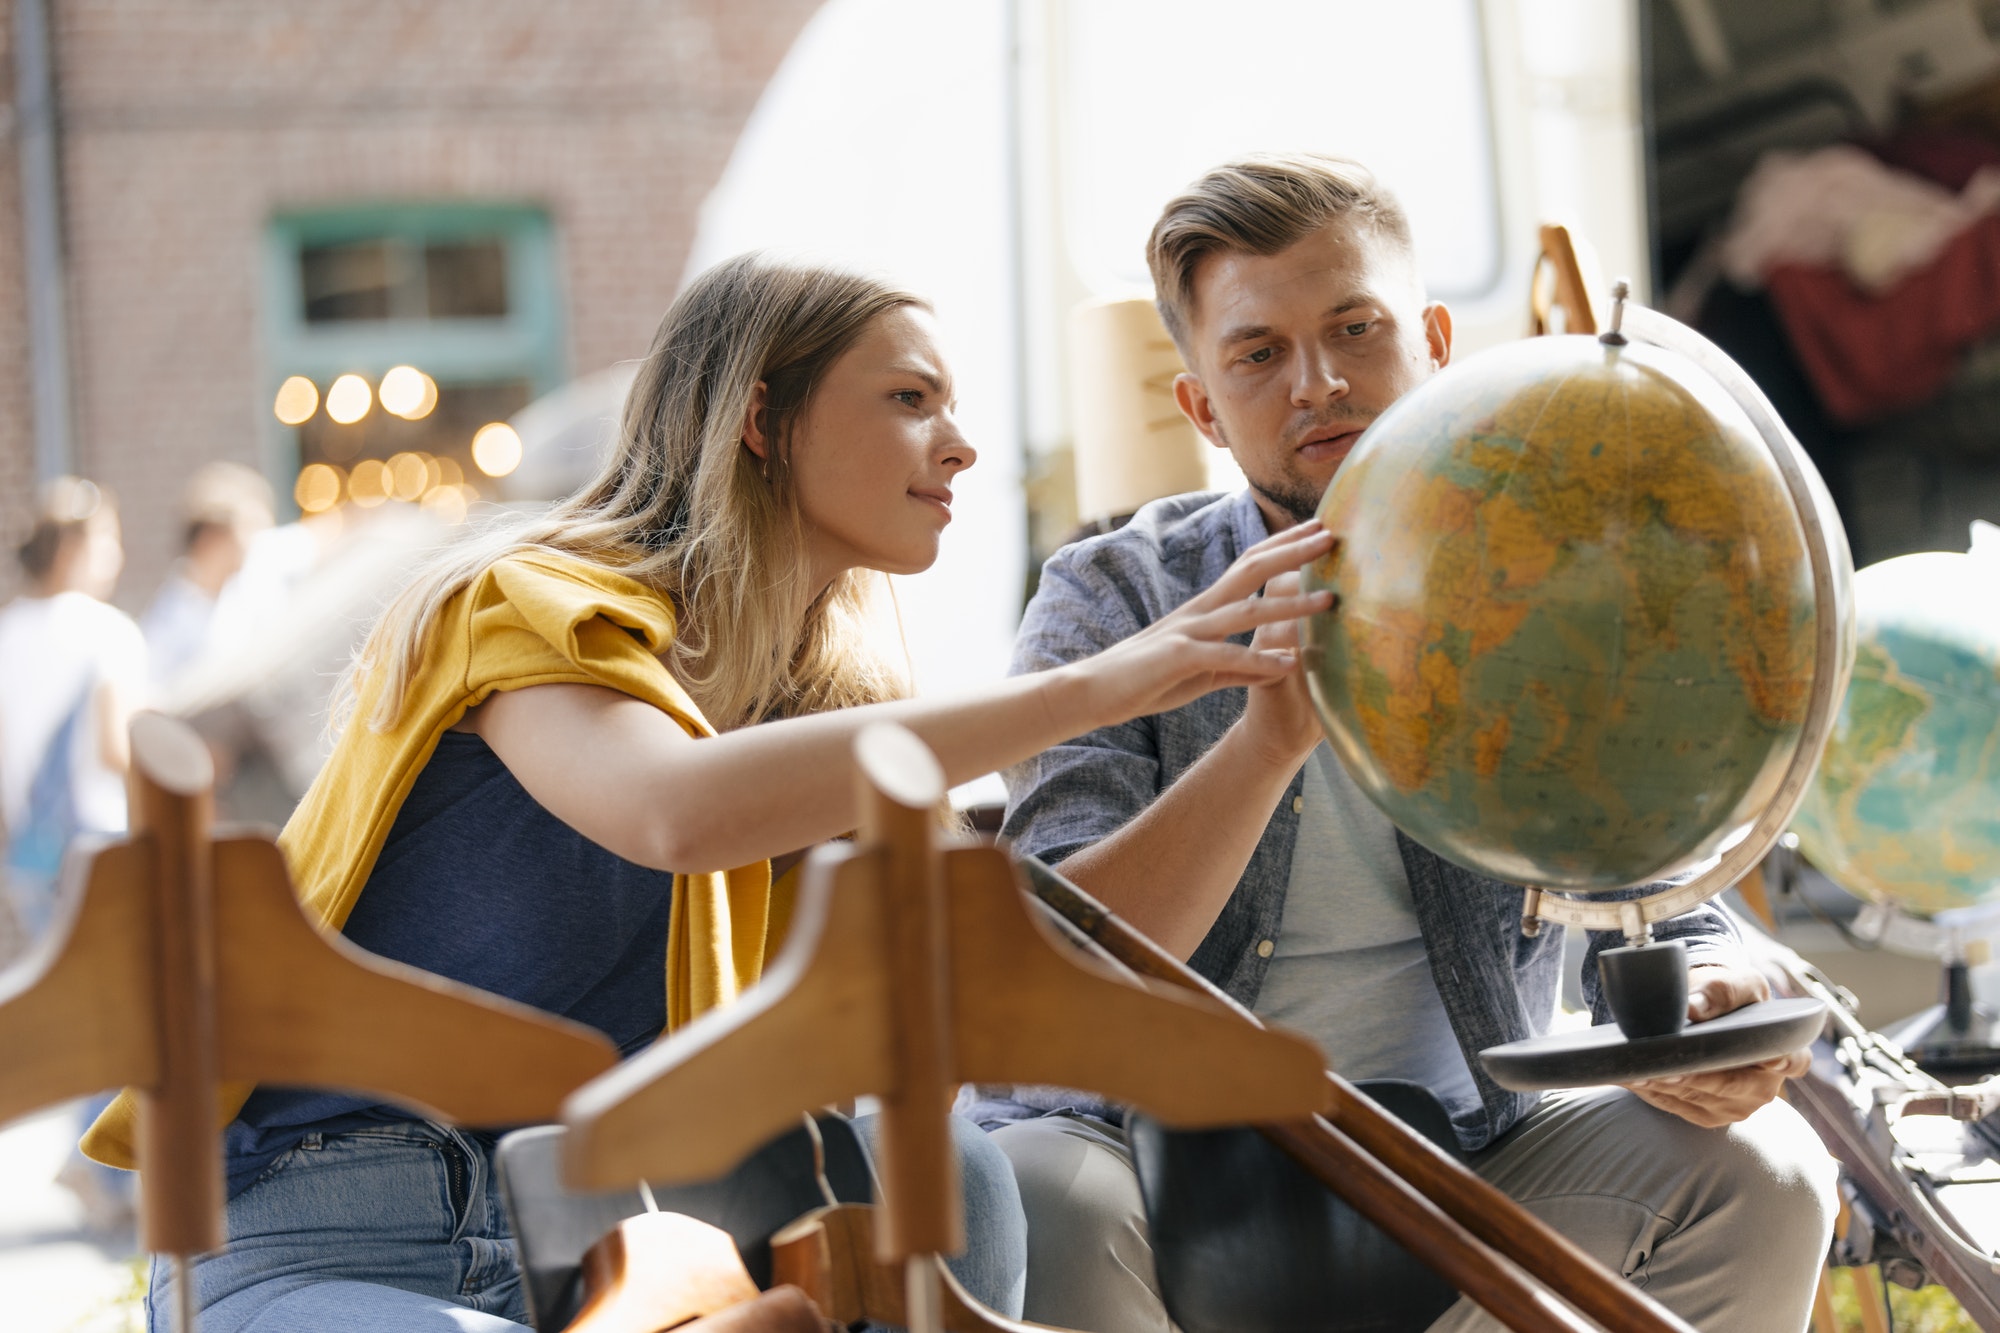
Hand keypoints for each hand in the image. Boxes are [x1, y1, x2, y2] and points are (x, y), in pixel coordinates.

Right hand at [1058, 521, 1335, 732]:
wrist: (1090, 691)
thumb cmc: (1144, 680)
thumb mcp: (1200, 671)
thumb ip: (1239, 665)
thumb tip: (1279, 664)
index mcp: (1205, 609)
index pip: (1250, 566)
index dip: (1285, 546)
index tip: (1319, 530)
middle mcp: (1200, 612)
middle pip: (1253, 571)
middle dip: (1294, 552)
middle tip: (1334, 534)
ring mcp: (1188, 633)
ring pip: (1246, 612)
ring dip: (1290, 606)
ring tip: (1329, 600)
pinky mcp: (1178, 659)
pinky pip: (1225, 658)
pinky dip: (1259, 661)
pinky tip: (1289, 664)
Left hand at [1623, 963, 1809, 1127]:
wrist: (1707, 1013)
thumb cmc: (1728, 997)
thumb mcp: (1733, 982)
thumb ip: (1721, 991)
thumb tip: (1694, 1007)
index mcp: (1783, 1051)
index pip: (1792, 1061)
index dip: (1782, 1062)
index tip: (1768, 1059)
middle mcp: (1764, 1086)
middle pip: (1727, 1084)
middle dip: (1694, 1075)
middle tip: (1662, 1066)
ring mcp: (1736, 1106)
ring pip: (1696, 1096)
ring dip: (1664, 1084)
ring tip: (1634, 1068)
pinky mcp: (1707, 1115)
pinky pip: (1676, 1105)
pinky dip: (1652, 1090)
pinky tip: (1632, 1076)